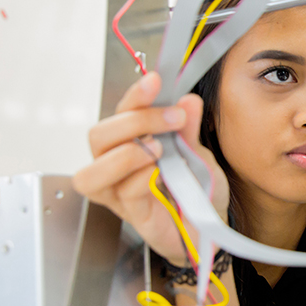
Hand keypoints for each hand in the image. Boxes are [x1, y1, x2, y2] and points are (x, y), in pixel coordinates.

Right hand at [72, 73, 228, 265]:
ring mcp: (120, 193)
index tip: (156, 80)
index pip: (120, 112)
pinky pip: (123, 194)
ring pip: (94, 170)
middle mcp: (117, 166)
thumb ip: (188, 128)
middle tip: (173, 118)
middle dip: (135, 121)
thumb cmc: (197, 188)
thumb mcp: (197, 152)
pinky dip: (140, 178)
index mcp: (130, 142)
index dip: (135, 95)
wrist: (212, 225)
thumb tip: (187, 98)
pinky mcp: (133, 215)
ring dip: (128, 153)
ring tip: (159, 148)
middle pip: (99, 136)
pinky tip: (159, 173)